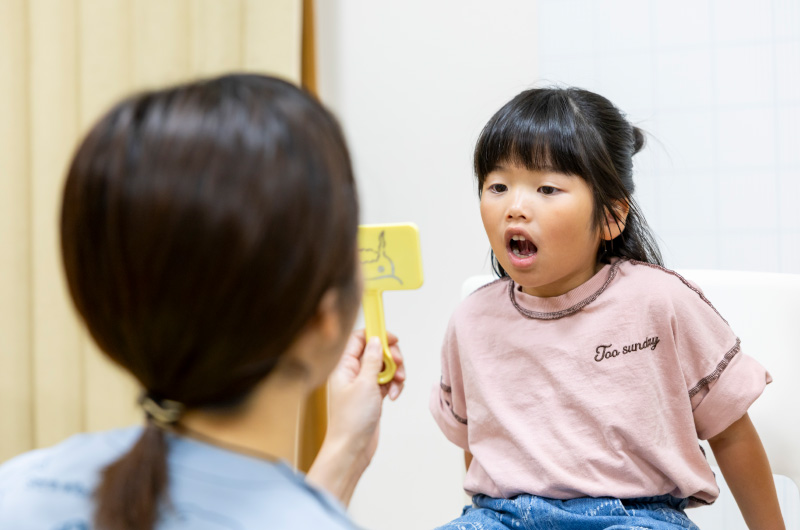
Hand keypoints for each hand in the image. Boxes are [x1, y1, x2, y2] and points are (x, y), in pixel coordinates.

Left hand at [307, 330, 404, 504]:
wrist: (352, 449)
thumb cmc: (352, 419)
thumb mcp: (365, 384)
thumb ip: (372, 360)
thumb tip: (376, 340)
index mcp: (344, 366)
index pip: (358, 339)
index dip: (376, 334)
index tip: (393, 338)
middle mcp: (352, 373)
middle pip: (375, 352)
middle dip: (391, 356)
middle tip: (398, 364)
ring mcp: (363, 385)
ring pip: (384, 368)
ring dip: (395, 373)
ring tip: (398, 384)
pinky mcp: (372, 397)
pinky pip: (387, 383)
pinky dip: (394, 386)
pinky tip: (394, 397)